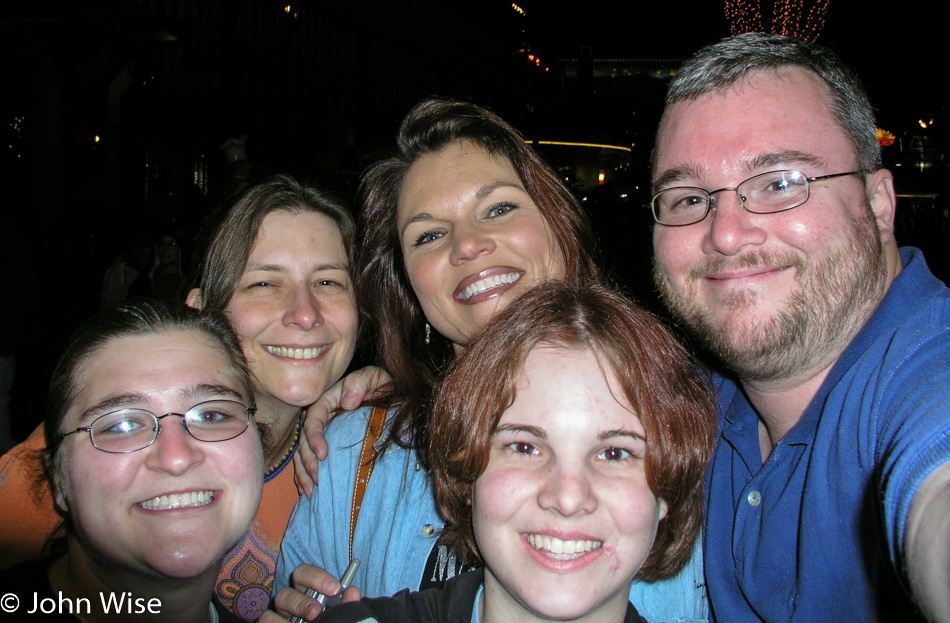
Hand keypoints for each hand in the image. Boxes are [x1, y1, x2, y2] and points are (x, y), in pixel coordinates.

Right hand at [260, 564, 361, 621]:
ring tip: (308, 621)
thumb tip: (353, 592)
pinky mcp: (272, 621)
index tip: (335, 589)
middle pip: (289, 589)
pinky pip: (267, 618)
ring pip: (279, 600)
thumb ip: (346, 604)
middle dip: (304, 599)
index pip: (305, 573)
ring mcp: (281, 611)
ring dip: (292, 610)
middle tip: (317, 612)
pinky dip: (275, 621)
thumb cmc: (331, 619)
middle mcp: (292, 597)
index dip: (318, 578)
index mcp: (308, 590)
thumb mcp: (340, 613)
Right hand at [293, 366, 391, 496]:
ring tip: (311, 493)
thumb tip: (347, 402)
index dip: (314, 437)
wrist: (392, 395)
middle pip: (304, 441)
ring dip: (304, 474)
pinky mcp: (328, 446)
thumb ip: (359, 382)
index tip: (323, 455)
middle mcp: (321, 418)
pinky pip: (311, 461)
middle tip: (318, 480)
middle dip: (307, 462)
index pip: (313, 419)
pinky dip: (307, 477)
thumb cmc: (383, 385)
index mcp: (328, 400)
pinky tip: (309, 492)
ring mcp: (324, 433)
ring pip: (304, 454)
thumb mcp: (374, 377)